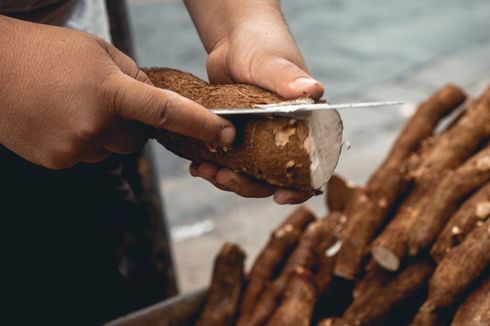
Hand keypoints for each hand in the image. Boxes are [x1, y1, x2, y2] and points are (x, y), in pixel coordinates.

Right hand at [0, 16, 234, 168]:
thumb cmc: (47, 52)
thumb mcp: (99, 52)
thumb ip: (134, 77)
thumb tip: (157, 102)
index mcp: (110, 91)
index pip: (168, 112)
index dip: (201, 125)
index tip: (227, 135)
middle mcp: (95, 124)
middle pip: (137, 139)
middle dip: (132, 125)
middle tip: (108, 102)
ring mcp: (74, 147)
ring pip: (111, 149)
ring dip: (105, 133)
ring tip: (76, 106)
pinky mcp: (56, 161)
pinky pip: (87, 155)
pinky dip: (84, 141)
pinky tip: (62, 119)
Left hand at [186, 2, 323, 203]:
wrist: (233, 39)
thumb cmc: (261, 45)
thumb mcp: (272, 63)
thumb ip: (288, 77)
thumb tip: (314, 90)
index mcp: (306, 124)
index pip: (312, 165)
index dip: (300, 187)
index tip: (278, 197)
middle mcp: (285, 136)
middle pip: (273, 177)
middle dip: (248, 185)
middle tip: (224, 177)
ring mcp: (260, 139)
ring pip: (248, 173)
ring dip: (227, 178)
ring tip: (204, 171)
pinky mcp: (237, 136)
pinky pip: (229, 160)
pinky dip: (214, 166)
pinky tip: (198, 164)